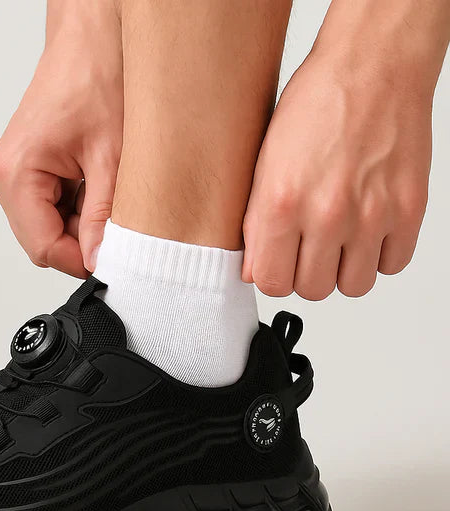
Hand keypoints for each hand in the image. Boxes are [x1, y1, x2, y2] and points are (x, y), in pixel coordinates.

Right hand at [0, 0, 122, 277]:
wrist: (92, 34)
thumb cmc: (96, 72)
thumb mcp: (112, 155)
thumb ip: (104, 217)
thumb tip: (102, 260)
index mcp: (15, 173)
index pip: (44, 248)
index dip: (83, 261)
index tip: (116, 259)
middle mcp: (5, 177)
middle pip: (43, 243)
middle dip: (84, 242)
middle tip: (120, 223)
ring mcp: (14, 174)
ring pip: (49, 229)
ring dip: (83, 224)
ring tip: (109, 190)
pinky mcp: (27, 170)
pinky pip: (51, 210)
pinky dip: (79, 209)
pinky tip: (99, 183)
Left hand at [243, 45, 433, 298]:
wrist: (372, 67)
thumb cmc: (317, 107)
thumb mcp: (264, 165)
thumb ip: (256, 226)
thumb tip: (256, 271)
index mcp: (283, 203)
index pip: (271, 283)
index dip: (273, 276)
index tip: (278, 264)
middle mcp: (328, 214)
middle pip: (312, 290)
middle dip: (305, 274)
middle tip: (306, 249)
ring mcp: (372, 214)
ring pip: (353, 286)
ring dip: (342, 270)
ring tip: (337, 241)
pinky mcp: (408, 209)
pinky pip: (392, 265)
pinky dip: (378, 256)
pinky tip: (366, 231)